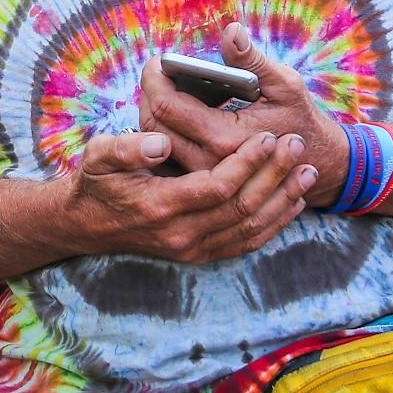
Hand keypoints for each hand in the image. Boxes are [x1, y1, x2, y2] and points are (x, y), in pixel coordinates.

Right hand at [64, 127, 316, 263]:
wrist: (86, 224)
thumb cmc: (96, 182)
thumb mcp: (99, 156)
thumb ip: (129, 147)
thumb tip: (162, 142)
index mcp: (160, 206)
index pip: (218, 187)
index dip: (247, 162)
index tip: (266, 137)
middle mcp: (181, 234)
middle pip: (242, 207)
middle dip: (274, 175)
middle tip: (295, 146)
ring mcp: (192, 249)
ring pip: (251, 228)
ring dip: (283, 200)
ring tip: (306, 171)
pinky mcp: (200, 256)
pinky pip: (246, 243)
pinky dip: (273, 224)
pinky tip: (290, 203)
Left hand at [140, 22, 348, 200]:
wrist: (315, 162)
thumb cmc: (299, 119)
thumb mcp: (285, 85)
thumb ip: (253, 60)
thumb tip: (232, 31)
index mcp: (224, 138)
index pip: (166, 106)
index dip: (153, 78)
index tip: (156, 60)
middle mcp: (207, 162)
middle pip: (152, 125)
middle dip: (148, 93)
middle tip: (157, 72)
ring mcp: (201, 174)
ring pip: (155, 140)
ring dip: (154, 111)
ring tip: (166, 87)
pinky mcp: (200, 178)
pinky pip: (166, 154)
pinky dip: (164, 130)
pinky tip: (177, 111)